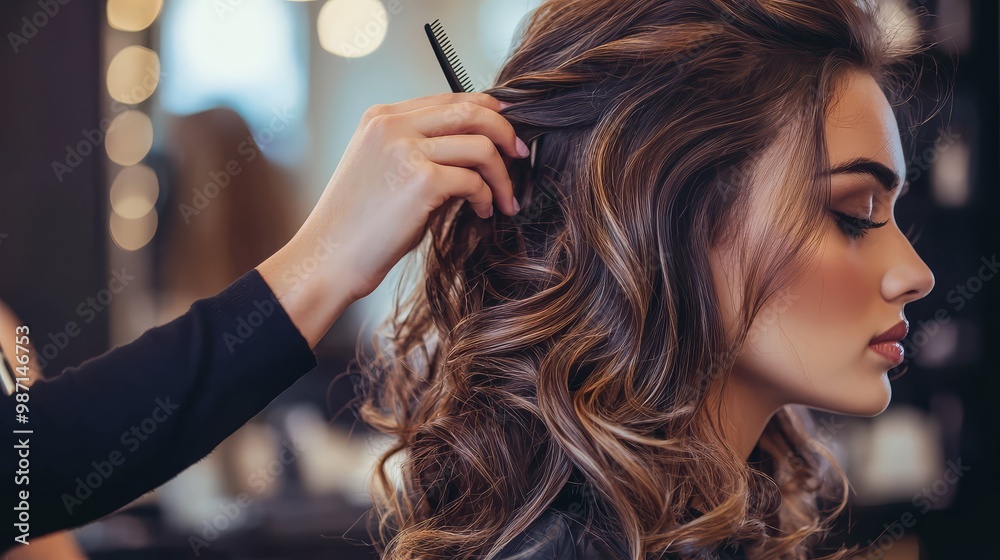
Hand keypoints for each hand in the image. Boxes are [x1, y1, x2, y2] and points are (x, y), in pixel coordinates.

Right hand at [257, 92, 528, 346]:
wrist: (327, 259)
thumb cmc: (356, 225)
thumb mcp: (383, 170)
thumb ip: (421, 150)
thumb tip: (476, 149)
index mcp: (381, 118)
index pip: (449, 98)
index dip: (486, 112)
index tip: (506, 133)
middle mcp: (392, 125)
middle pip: (471, 110)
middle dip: (505, 134)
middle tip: (521, 157)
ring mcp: (406, 150)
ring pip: (481, 145)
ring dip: (503, 175)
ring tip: (504, 199)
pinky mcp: (421, 181)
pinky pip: (474, 180)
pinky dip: (487, 197)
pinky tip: (483, 212)